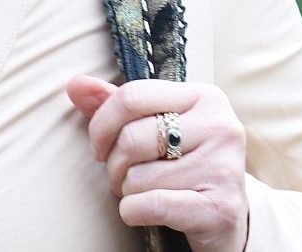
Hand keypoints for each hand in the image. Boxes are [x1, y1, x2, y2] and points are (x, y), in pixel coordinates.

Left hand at [66, 74, 248, 251]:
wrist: (225, 218)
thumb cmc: (184, 164)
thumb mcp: (156, 126)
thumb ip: (116, 104)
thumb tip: (76, 84)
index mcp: (205, 96)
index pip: (132, 96)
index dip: (102, 124)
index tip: (99, 147)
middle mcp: (220, 126)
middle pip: (132, 139)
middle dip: (114, 165)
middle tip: (122, 176)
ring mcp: (224, 167)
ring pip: (138, 177)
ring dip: (127, 191)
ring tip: (143, 192)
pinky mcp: (219, 207)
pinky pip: (150, 205)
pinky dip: (133, 211)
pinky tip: (143, 211)